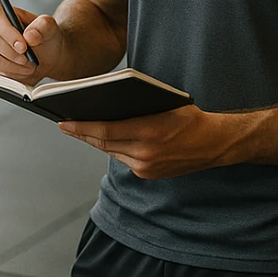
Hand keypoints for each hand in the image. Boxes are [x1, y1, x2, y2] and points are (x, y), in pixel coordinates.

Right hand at [0, 3, 63, 85]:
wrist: (45, 55)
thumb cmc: (43, 37)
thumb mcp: (49, 27)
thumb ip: (42, 26)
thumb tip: (29, 35)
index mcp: (1, 11)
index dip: (8, 32)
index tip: (23, 46)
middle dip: (13, 52)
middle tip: (28, 58)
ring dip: (14, 65)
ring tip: (30, 64)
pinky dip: (13, 72)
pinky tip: (23, 69)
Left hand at [58, 105, 228, 178]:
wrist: (214, 143)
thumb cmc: (190, 117)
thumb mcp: (164, 103)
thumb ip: (137, 106)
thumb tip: (106, 102)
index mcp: (149, 132)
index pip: (105, 130)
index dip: (81, 127)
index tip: (63, 121)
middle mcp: (145, 153)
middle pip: (103, 143)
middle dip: (81, 133)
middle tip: (64, 124)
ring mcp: (146, 167)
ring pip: (111, 152)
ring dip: (94, 141)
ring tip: (78, 129)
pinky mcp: (148, 174)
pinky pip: (123, 159)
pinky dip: (112, 148)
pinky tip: (103, 138)